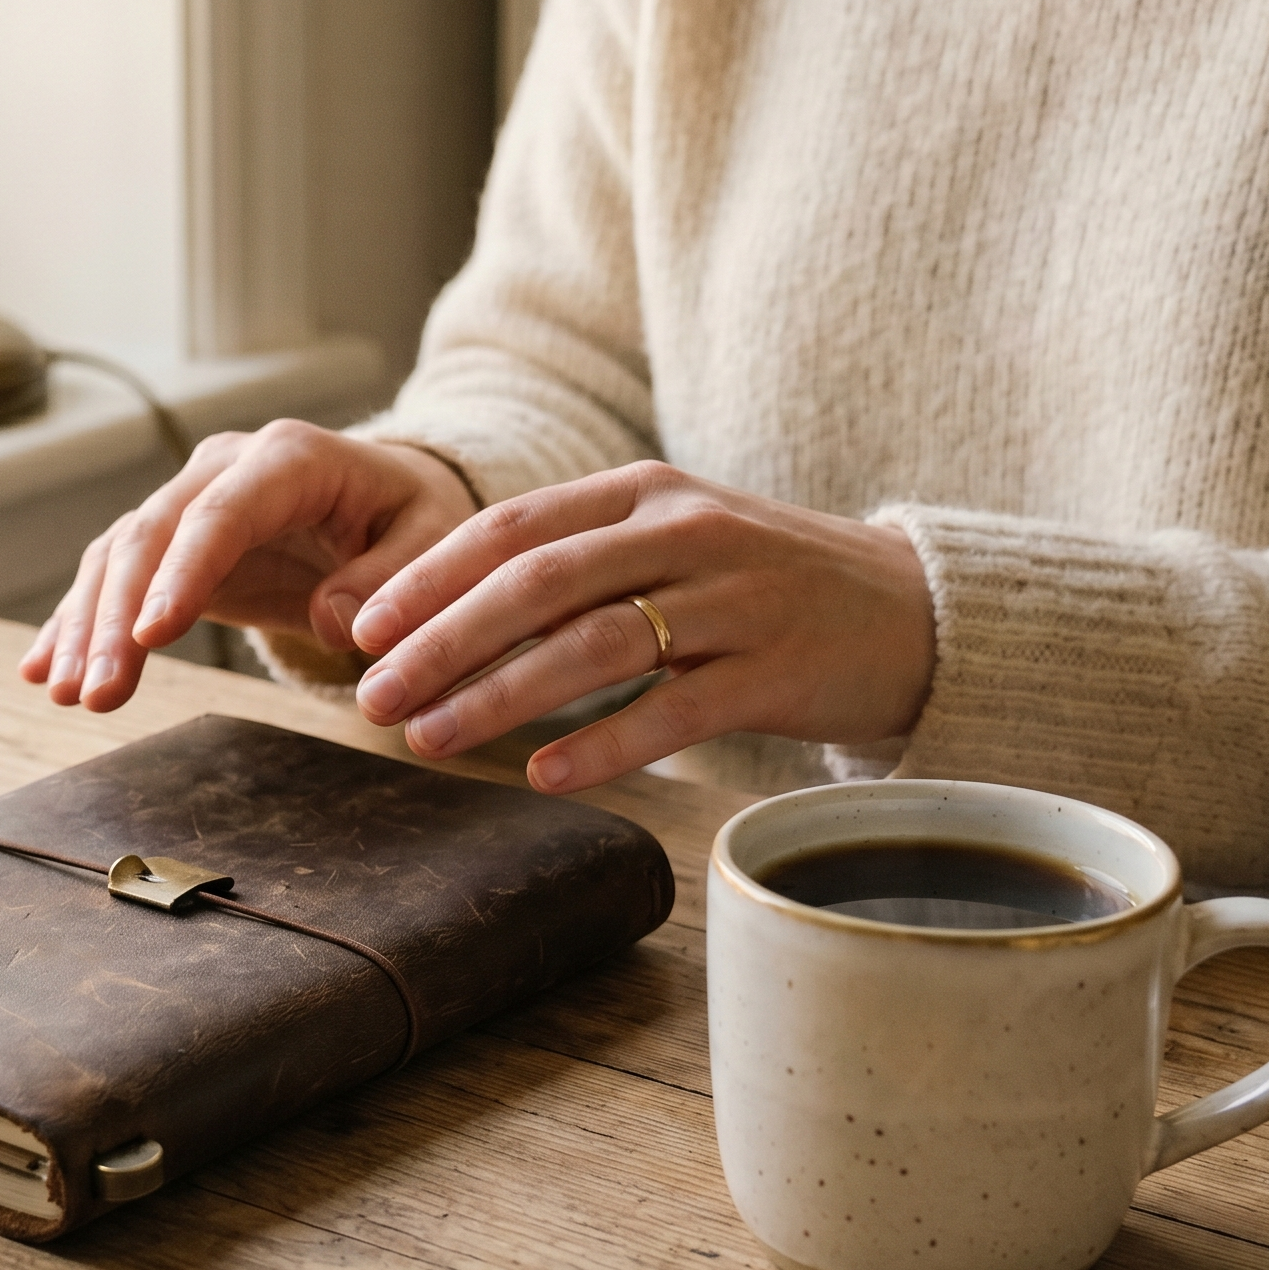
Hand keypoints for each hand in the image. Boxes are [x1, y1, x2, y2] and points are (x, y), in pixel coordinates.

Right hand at [19, 420, 478, 710]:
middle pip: (151, 536)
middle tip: (97, 695)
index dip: (182, 573)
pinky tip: (43, 669)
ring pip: (119, 557)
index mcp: (290, 458)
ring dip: (88, 628)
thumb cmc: (414, 517)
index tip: (151, 636)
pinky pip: (112, 577)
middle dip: (116, 619)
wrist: (388, 498)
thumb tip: (336, 619)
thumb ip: (394, 577)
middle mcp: (223, 468)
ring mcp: (189, 501)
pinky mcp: (172, 542)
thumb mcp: (435, 538)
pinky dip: (78, 622)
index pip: (222, 513)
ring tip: (67, 695)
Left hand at [348, 461, 936, 792]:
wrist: (910, 609)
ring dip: (499, 695)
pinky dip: (601, 743)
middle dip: (442, 641)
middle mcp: (684, 533)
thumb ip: (575, 562)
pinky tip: (541, 775)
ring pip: (594, 643)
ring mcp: (733, 601)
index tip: (359, 628)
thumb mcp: (670, 542)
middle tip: (372, 696)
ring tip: (430, 739)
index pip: (513, 528)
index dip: (428, 578)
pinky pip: (672, 711)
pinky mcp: (773, 672)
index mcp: (644, 494)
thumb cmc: (760, 585)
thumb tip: (443, 618)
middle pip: (538, 583)